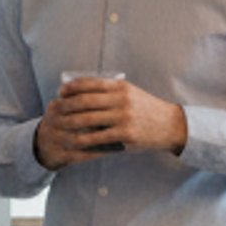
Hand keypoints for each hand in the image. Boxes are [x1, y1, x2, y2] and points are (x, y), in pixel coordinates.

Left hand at [45, 74, 187, 159]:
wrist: (171, 125)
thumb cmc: (147, 108)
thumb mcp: (131, 93)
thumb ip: (111, 91)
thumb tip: (84, 90)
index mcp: (121, 87)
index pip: (90, 83)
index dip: (72, 87)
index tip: (60, 91)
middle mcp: (121, 100)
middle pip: (85, 101)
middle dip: (66, 105)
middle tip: (54, 110)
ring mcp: (123, 117)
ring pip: (88, 120)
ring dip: (70, 124)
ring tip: (59, 127)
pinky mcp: (125, 134)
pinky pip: (98, 137)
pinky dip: (83, 140)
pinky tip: (74, 142)